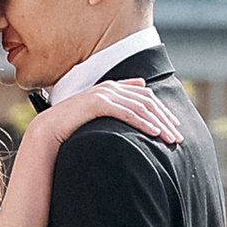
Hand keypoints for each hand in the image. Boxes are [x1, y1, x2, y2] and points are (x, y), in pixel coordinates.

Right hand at [40, 80, 181, 150]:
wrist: (48, 130)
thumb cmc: (72, 127)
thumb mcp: (97, 117)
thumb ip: (115, 109)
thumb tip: (137, 99)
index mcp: (111, 89)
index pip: (145, 96)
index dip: (162, 110)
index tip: (174, 125)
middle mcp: (110, 88)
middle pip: (147, 101)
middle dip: (165, 119)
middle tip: (177, 137)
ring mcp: (104, 93)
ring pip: (140, 107)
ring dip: (159, 124)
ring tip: (171, 138)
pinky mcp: (98, 103)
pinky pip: (127, 113)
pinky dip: (143, 122)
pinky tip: (154, 133)